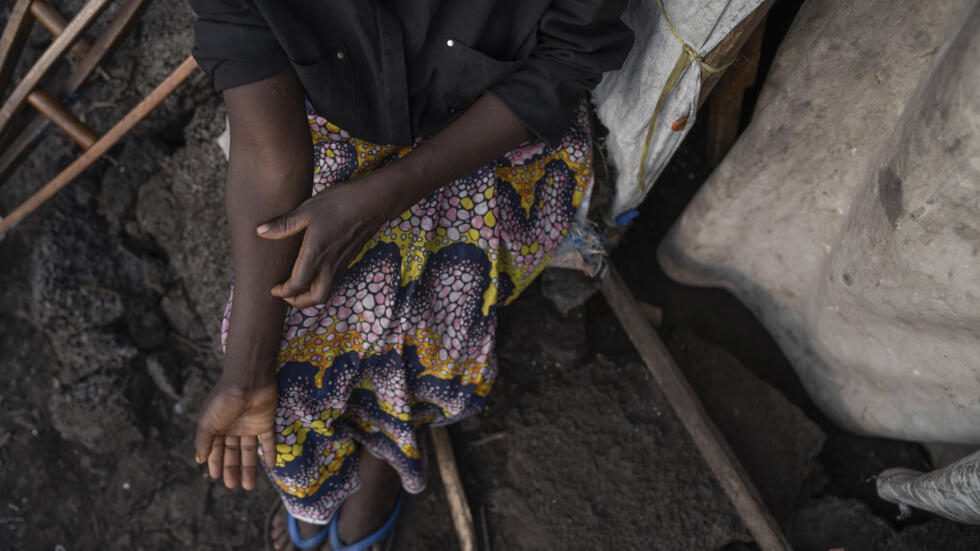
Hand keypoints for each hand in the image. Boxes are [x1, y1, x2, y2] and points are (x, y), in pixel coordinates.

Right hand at [194, 376, 277, 489]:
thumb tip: (199, 460)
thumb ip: (203, 442)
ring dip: (250, 468)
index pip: (216, 449)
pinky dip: (270, 453)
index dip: (216, 462)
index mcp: (217, 426)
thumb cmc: (223, 400)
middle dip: (232, 469)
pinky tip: (271, 467)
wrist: (248, 381)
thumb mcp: (207, 423)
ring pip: (250, 451)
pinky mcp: (266, 422)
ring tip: (249, 486)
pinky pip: (269, 441)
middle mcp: (234, 427)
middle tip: (232, 486)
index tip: (216, 477)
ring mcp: (250, 425)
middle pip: (233, 452)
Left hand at [256, 176, 398, 307]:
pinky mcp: (349, 259)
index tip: (274, 288)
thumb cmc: (340, 203)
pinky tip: (315, 274)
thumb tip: (260, 232)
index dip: (284, 291)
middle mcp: (330, 264)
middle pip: (315, 298)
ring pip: (326, 292)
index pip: (298, 284)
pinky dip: (321, 286)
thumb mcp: (307, 210)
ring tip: (298, 288)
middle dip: (299, 302)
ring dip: (311, 296)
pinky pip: (334, 282)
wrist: (373, 202)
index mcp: (316, 254)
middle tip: (285, 295)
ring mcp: (342, 264)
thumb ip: (284, 224)